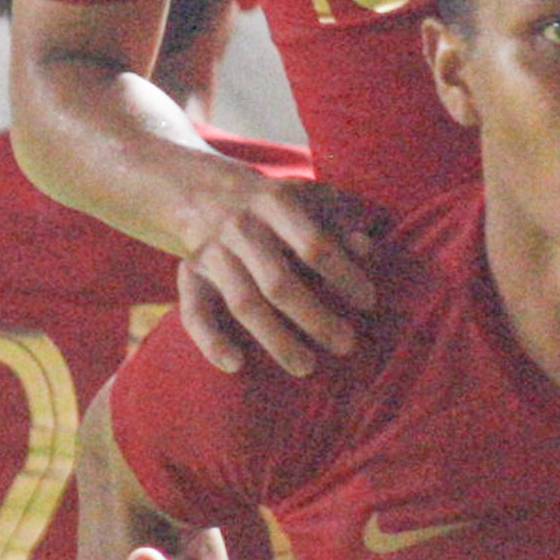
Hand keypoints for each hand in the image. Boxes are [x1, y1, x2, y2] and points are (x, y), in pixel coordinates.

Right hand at [177, 174, 379, 376]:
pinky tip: (235, 365)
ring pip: (244, 303)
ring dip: (275, 340)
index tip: (369, 303)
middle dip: (315, 318)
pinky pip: (193, 313)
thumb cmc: (281, 205)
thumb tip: (366, 249)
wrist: (207, 192)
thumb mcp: (314, 198)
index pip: (314, 246)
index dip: (344, 275)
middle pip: (279, 282)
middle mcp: (242, 228)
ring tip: (306, 367)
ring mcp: (213, 253)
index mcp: (278, 204)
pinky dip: (211, 341)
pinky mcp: (190, 275)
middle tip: (346, 346)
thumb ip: (344, 222)